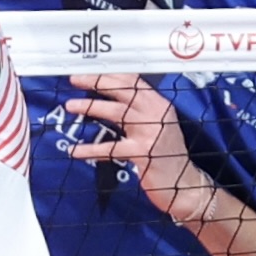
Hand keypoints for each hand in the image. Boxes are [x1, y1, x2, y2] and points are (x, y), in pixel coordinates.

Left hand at [60, 72, 205, 206]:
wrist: (185, 184)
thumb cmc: (165, 156)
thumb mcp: (156, 127)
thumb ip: (138, 112)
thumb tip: (108, 98)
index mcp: (159, 105)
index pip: (133, 81)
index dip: (109, 74)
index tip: (87, 71)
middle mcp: (157, 114)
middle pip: (123, 91)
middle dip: (97, 82)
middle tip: (74, 79)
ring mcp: (151, 133)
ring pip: (117, 113)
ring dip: (91, 107)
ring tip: (70, 106)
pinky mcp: (144, 154)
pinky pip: (112, 148)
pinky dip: (91, 149)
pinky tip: (74, 150)